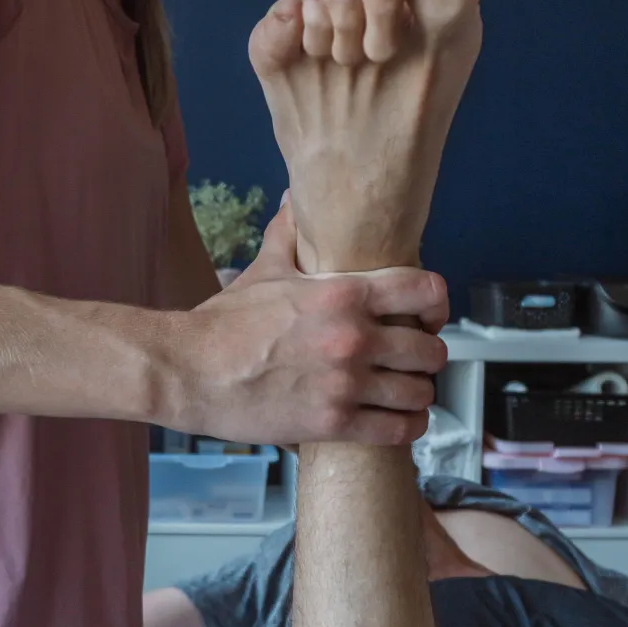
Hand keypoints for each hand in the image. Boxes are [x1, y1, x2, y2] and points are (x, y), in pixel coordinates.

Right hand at [162, 198, 447, 445]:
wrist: (190, 371)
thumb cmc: (225, 322)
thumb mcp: (264, 270)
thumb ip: (289, 233)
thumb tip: (295, 196)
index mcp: (345, 294)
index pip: (426, 291)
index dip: (437, 305)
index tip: (429, 316)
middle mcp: (354, 338)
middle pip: (432, 350)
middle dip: (427, 356)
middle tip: (412, 360)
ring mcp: (346, 384)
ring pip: (420, 392)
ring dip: (418, 393)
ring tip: (406, 392)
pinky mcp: (334, 423)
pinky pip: (398, 430)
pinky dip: (407, 427)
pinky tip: (400, 421)